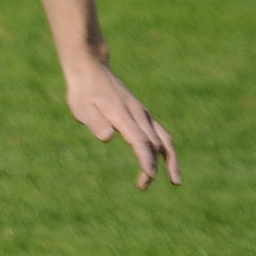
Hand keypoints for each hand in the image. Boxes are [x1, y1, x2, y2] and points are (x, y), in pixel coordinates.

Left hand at [64, 62, 180, 189]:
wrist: (91, 69)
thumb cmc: (83, 91)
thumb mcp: (80, 107)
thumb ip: (94, 122)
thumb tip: (108, 137)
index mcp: (123, 114)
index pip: (139, 140)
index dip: (145, 159)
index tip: (149, 175)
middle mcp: (138, 114)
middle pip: (154, 144)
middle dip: (152, 166)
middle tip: (142, 186)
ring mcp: (143, 113)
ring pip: (164, 139)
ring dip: (170, 160)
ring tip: (174, 181)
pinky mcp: (142, 114)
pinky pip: (160, 134)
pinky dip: (166, 149)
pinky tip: (165, 162)